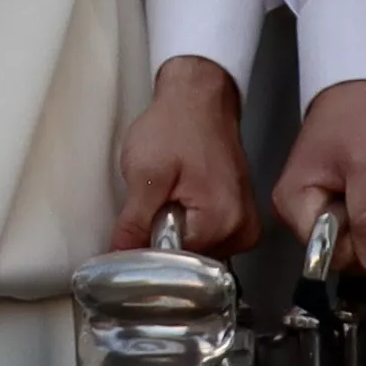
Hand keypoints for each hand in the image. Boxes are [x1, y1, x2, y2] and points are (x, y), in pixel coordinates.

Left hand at [111, 53, 250, 255]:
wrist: (199, 99)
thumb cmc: (175, 126)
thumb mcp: (145, 174)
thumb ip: (134, 223)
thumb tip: (121, 259)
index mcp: (222, 222)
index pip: (178, 266)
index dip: (149, 256)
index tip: (130, 241)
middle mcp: (242, 231)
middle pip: (191, 264)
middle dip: (164, 245)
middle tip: (149, 212)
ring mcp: (244, 225)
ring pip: (198, 254)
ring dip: (176, 237)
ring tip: (165, 204)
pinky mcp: (240, 218)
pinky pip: (209, 240)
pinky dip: (189, 229)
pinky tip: (178, 205)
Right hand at [272, 79, 365, 275]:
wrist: (357, 86)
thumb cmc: (356, 115)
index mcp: (293, 202)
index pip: (325, 254)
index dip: (356, 245)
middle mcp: (296, 209)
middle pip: (337, 251)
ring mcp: (313, 205)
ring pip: (350, 240)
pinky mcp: (329, 200)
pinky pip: (355, 224)